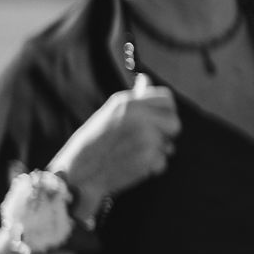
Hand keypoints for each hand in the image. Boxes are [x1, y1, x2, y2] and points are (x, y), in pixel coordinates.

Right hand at [51, 74, 179, 216]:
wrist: (79, 173)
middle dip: (167, 133)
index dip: (168, 110)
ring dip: (157, 152)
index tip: (162, 119)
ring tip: (134, 154)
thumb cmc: (91, 144)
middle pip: (175, 123)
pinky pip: (162, 162)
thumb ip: (133, 99)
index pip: (167, 98)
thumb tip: (145, 80)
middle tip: (152, 140)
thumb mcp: (109, 114)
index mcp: (128, 103)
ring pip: (168, 145)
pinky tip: (133, 166)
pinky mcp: (149, 158)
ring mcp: (146, 138)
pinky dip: (152, 167)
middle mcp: (140, 118)